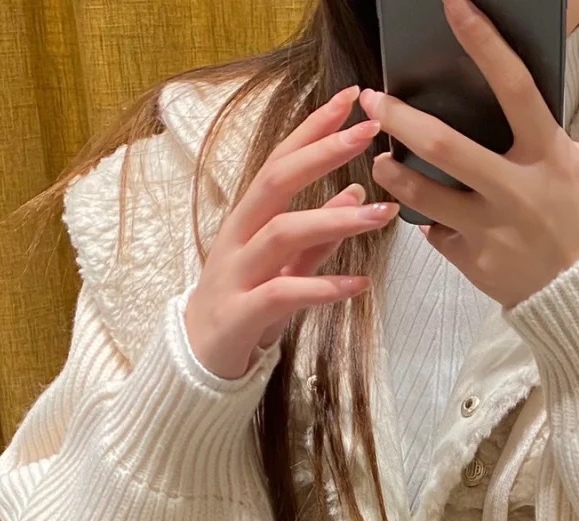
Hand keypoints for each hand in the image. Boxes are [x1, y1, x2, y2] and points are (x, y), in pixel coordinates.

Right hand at [184, 85, 399, 379]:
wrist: (198, 362)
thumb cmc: (244, 308)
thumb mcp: (286, 267)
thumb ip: (320, 236)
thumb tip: (356, 192)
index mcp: (248, 218)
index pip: (280, 160)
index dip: (313, 128)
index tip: (351, 100)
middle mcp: (238, 237)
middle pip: (275, 181)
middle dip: (321, 153)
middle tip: (367, 133)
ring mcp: (236, 274)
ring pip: (283, 234)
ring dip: (334, 220)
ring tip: (380, 214)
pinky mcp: (241, 315)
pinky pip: (283, 294)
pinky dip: (323, 288)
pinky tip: (358, 284)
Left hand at [362, 0, 578, 307]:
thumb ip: (546, 138)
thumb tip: (508, 109)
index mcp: (549, 157)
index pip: (515, 87)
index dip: (484, 43)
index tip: (455, 6)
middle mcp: (517, 192)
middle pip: (444, 146)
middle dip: (399, 118)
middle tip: (372, 102)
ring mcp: (493, 231)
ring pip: (424, 197)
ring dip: (393, 175)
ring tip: (382, 162)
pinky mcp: (476, 264)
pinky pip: (439, 236)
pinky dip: (433, 222)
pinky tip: (434, 216)